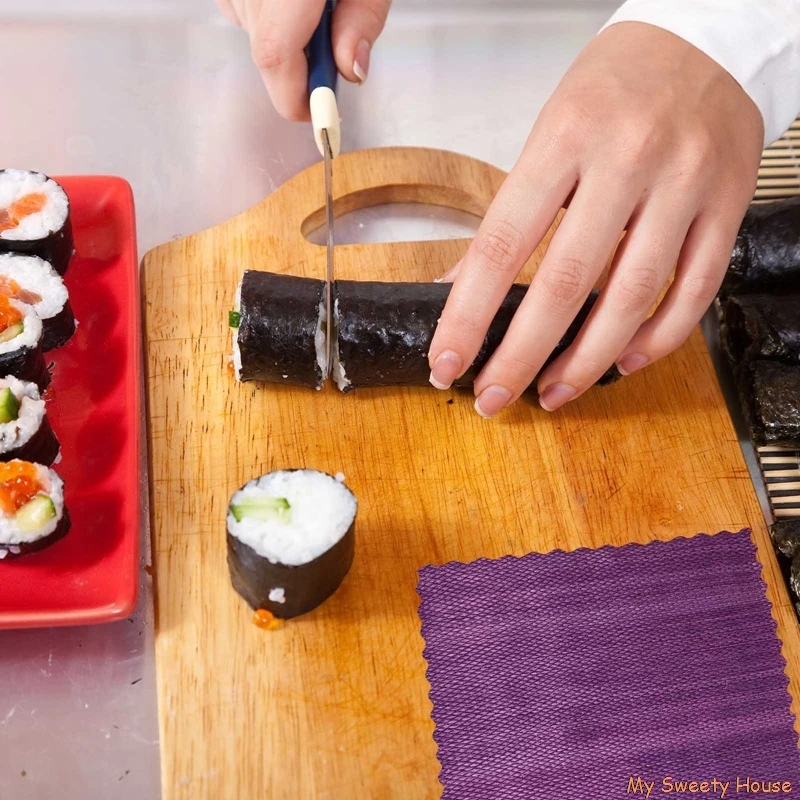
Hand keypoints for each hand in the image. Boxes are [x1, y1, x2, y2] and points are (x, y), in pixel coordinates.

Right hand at [217, 0, 390, 120]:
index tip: (322, 115)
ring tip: (315, 2)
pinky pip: (242, 8)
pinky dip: (270, 12)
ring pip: (253, 31)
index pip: (274, 54)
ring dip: (288, 36)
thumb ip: (362, 16)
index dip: (297, 96)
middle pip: (264, 49)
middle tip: (334, 44)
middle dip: (301, 67)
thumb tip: (352, 69)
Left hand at [427, 22, 763, 416]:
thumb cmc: (612, 89)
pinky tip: (622, 362)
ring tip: (552, 392)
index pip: (503, 244)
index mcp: (564, 138)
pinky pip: (695, 290)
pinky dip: (658, 339)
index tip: (447, 361)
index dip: (469, 314)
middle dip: (521, 356)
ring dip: (587, 361)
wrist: (705, 40)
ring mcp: (685, 185)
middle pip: (567, 283)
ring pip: (635, 296)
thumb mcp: (545, 135)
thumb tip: (458, 286)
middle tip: (493, 398)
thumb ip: (508, 217)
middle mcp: (627, 161)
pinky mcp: (728, 205)